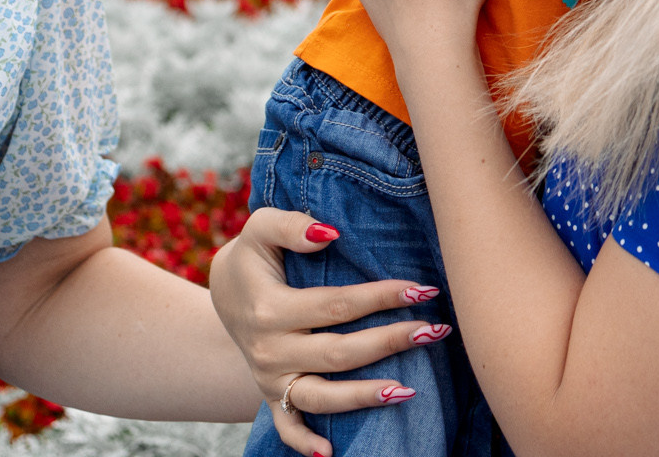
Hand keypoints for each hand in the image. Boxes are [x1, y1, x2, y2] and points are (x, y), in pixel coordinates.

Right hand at [208, 209, 448, 456]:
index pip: (337, 305)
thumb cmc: (253, 254)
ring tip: (408, 391)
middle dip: (390, 342)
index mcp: (271, 309)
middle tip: (435, 331)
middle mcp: (270, 349)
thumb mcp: (261, 227)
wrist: (223, 291)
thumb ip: (291, 224)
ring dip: (364, 397)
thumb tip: (330, 234)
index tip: (421, 289)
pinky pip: (287, 426)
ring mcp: (270, 378)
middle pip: (339, 353)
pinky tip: (331, 453)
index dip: (381, 297)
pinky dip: (304, 443)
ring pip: (321, 397)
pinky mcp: (271, 395)